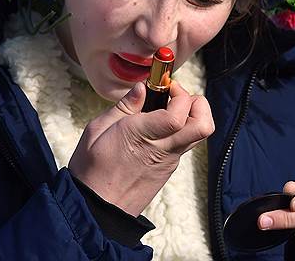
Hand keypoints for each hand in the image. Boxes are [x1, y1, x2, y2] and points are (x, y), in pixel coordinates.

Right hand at [68, 81, 213, 215]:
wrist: (95, 210)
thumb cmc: (91, 170)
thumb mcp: (97, 130)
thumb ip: (124, 107)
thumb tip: (141, 88)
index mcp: (142, 135)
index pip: (179, 114)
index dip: (179, 94)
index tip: (165, 85)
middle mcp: (163, 148)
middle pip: (203, 125)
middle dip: (197, 103)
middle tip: (176, 96)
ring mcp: (170, 160)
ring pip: (198, 134)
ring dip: (193, 116)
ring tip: (169, 108)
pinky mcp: (169, 168)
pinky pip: (185, 144)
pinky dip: (181, 129)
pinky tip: (159, 126)